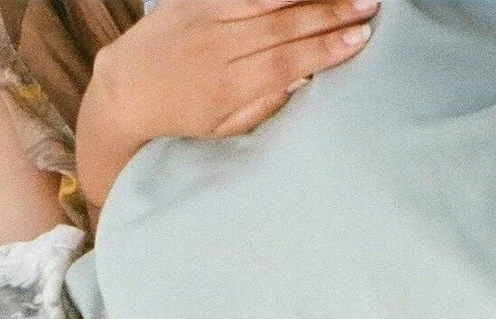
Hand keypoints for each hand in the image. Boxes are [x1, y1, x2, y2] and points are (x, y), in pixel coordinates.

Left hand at [77, 0, 376, 207]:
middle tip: (370, 5)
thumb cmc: (182, 116)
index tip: (361, 38)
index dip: (327, 48)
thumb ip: (264, 106)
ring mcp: (206, 18)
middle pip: (285, 26)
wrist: (126, 90)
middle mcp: (218, 49)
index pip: (288, 62)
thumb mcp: (223, 128)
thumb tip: (303, 79)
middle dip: (331, 14)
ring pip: (268, 0)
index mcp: (227, 87)